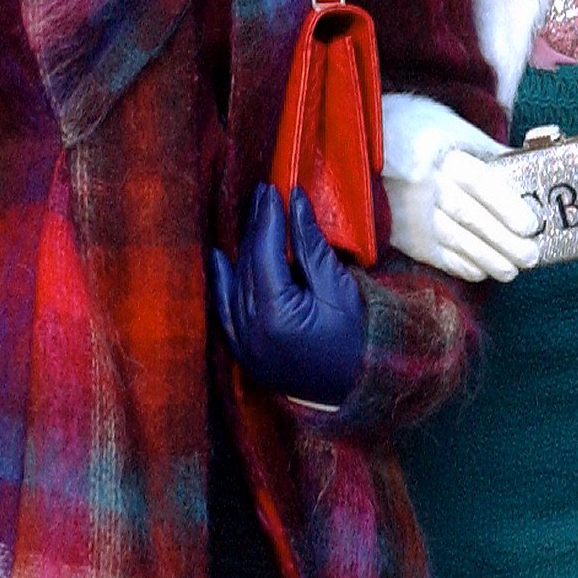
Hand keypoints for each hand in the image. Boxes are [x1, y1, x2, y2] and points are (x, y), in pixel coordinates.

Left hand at [210, 187, 368, 406]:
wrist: (357, 389)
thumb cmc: (356, 339)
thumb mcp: (339, 288)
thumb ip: (311, 245)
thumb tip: (295, 201)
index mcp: (276, 316)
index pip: (264, 253)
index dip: (268, 218)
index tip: (273, 189)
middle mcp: (250, 331)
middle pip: (246, 264)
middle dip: (255, 226)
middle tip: (264, 194)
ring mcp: (243, 344)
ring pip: (233, 283)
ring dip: (242, 248)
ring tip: (252, 217)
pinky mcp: (243, 350)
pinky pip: (224, 310)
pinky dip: (222, 283)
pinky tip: (219, 259)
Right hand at [381, 100, 541, 282]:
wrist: (353, 144)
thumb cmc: (411, 128)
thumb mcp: (448, 126)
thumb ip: (485, 149)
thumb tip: (524, 165)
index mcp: (436, 153)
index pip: (480, 184)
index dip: (507, 207)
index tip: (531, 225)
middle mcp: (422, 185)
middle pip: (471, 218)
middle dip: (505, 242)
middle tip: (531, 256)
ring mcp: (408, 212)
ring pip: (456, 242)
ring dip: (489, 260)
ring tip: (513, 270)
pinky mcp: (400, 233)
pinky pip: (435, 255)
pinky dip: (462, 266)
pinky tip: (481, 272)